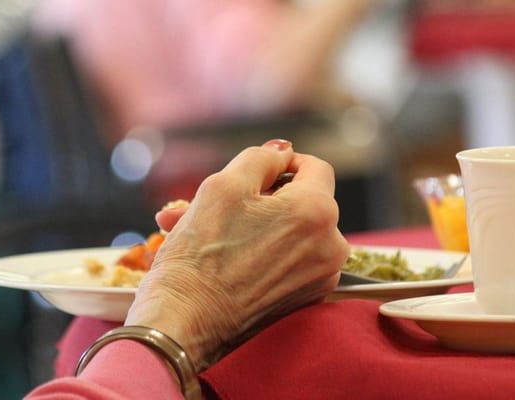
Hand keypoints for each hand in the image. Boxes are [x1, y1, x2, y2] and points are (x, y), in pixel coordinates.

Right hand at [125, 139, 348, 369]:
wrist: (183, 324)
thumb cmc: (199, 255)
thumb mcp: (223, 185)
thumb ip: (261, 157)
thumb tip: (282, 152)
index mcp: (317, 211)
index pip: (315, 167)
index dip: (283, 163)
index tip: (254, 174)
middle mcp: (331, 246)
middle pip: (302, 202)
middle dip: (260, 199)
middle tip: (215, 205)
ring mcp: (320, 278)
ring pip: (291, 233)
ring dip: (253, 225)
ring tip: (207, 231)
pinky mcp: (304, 300)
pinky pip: (288, 261)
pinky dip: (260, 253)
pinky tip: (221, 256)